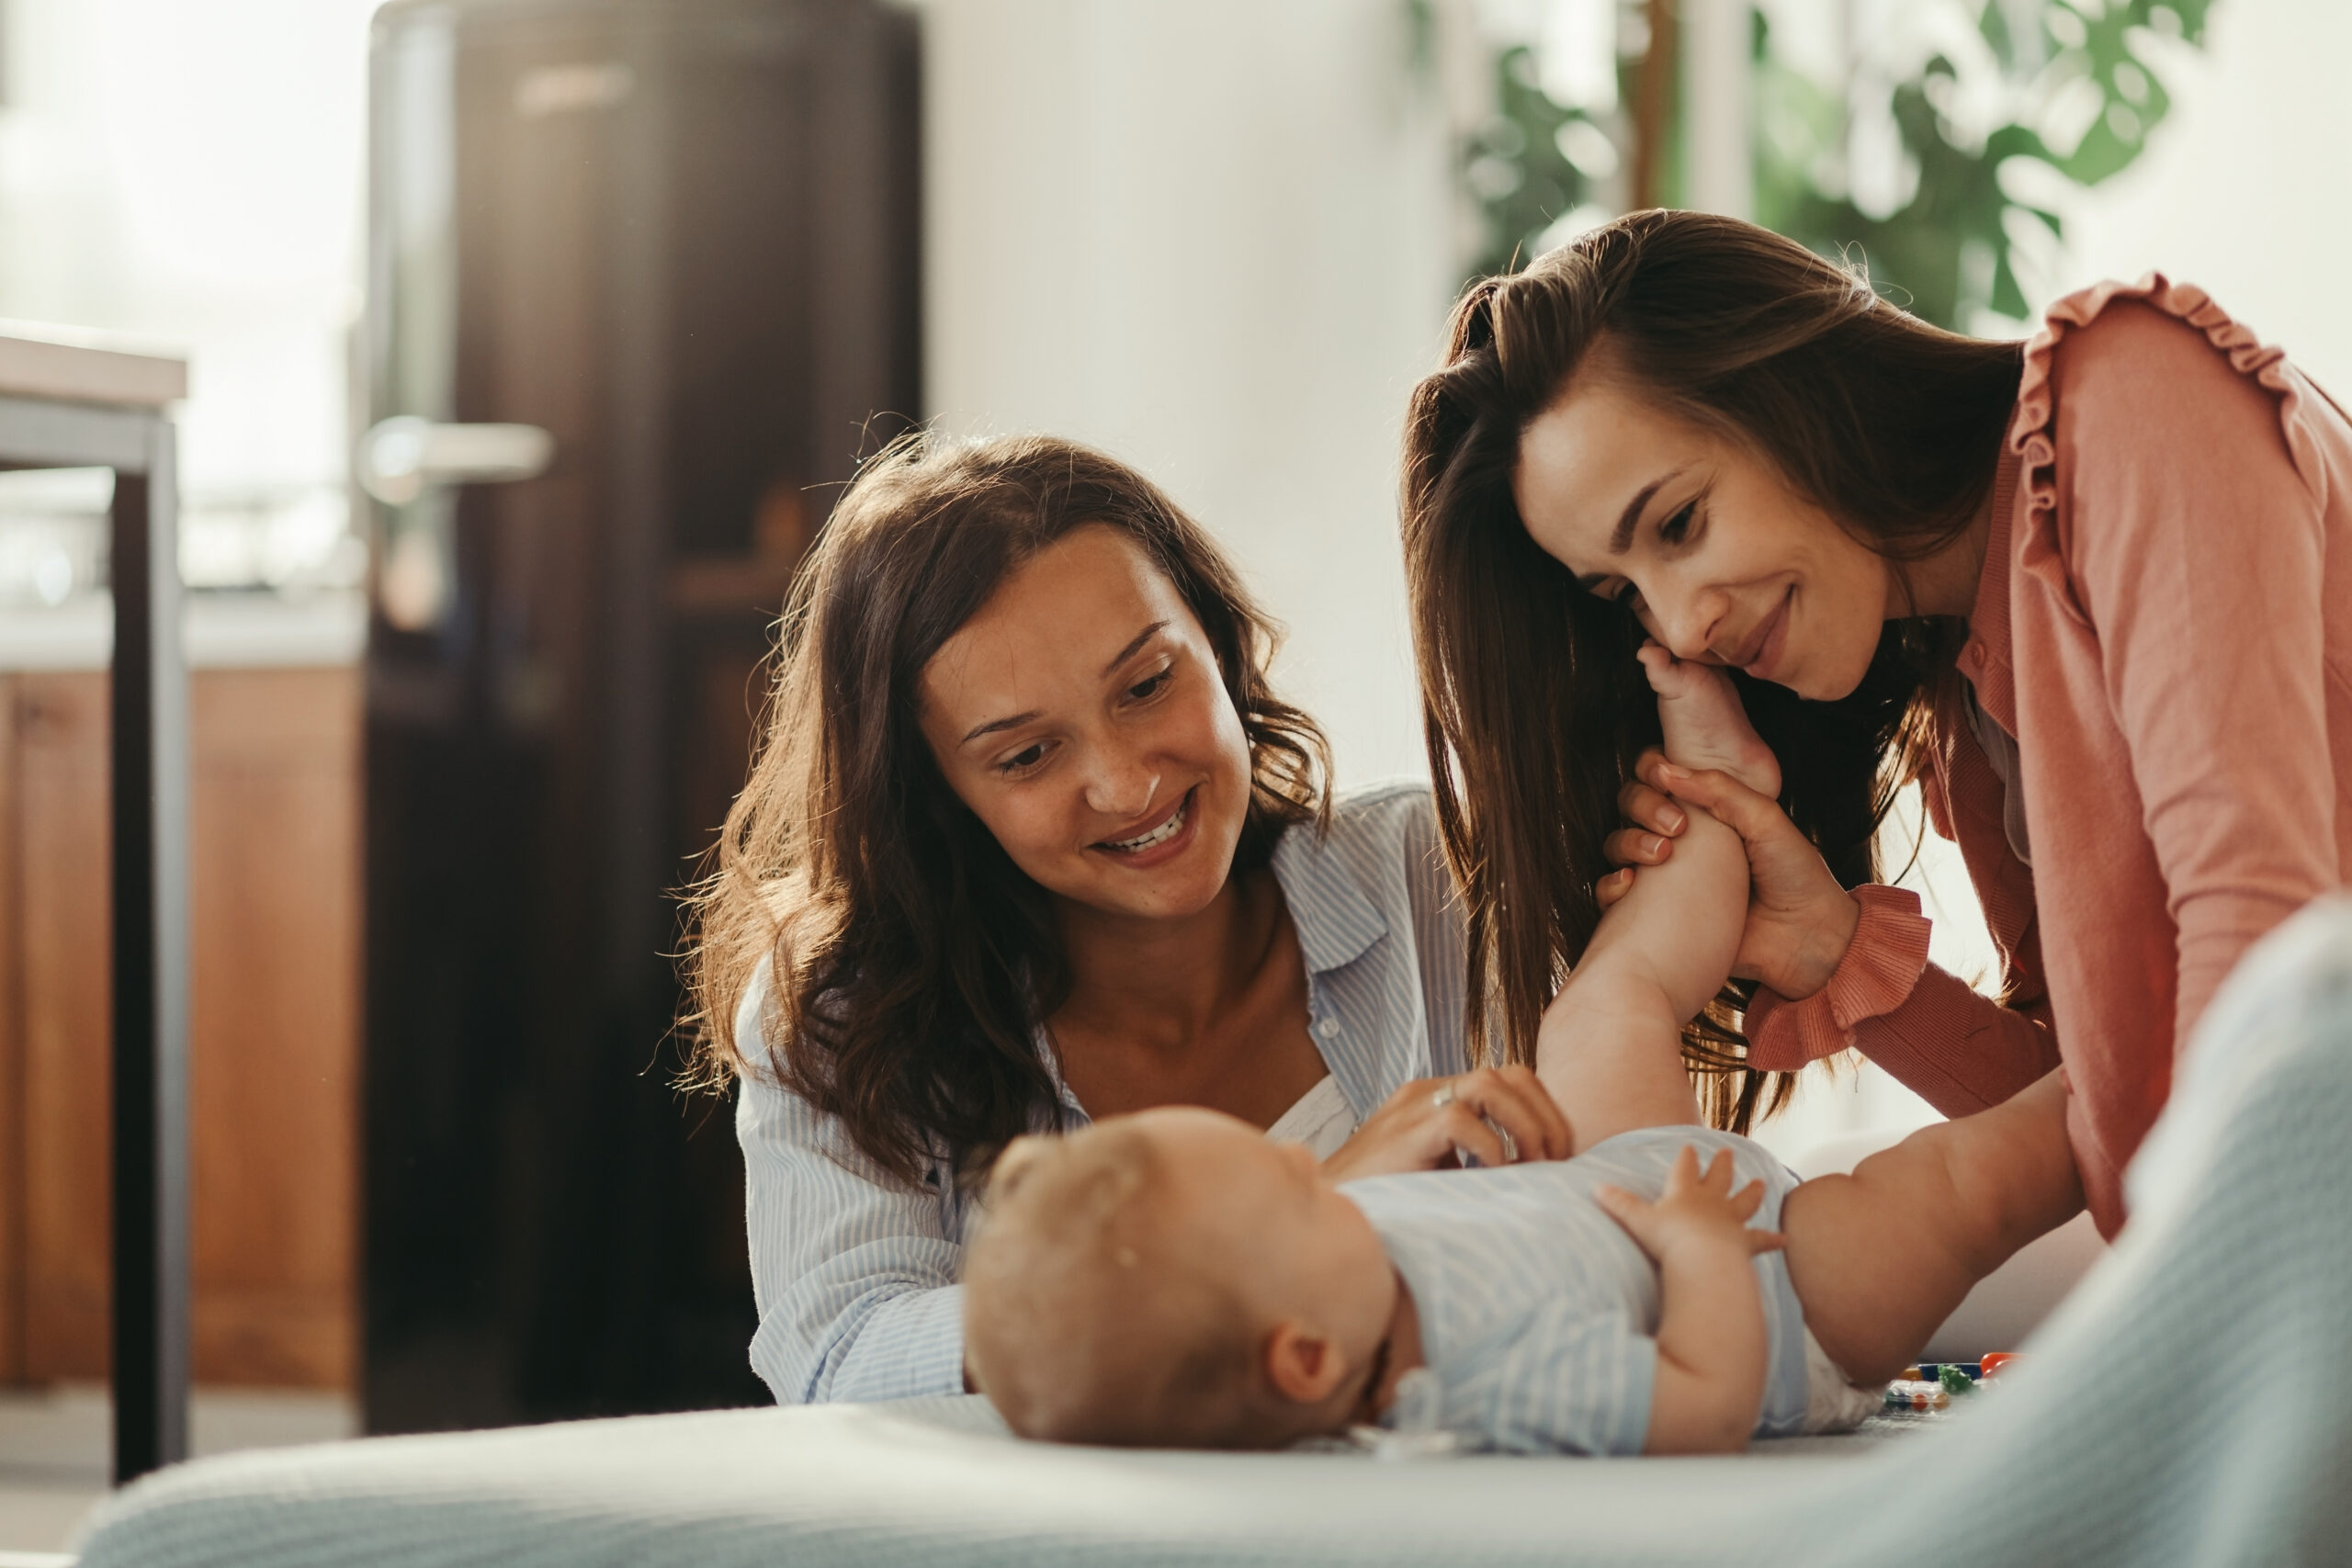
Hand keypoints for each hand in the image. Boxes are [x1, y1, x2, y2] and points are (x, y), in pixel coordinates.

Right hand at [1321, 1067, 1573, 1180]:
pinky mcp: (1405, 1131)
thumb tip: (1535, 1179)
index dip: (1543, 1111)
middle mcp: (1428, 1092)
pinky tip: (1493, 1177)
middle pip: (1509, 1073)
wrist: (1329, 1210)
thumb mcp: (1440, 1174)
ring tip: (1531, 1165)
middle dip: (1545, 1115)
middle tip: (1556, 1161)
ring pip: (1489, 1082)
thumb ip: (1476, 1164)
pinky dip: (1490, 1148)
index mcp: (1438, 1098)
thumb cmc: (1385, 1201)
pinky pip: (1460, 1119)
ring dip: (1524, 1125)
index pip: (1509, 1080)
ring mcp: (1414, 1107)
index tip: (1558, 1155)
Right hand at [1595, 1145, 1784, 1265]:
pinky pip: (1761, 1240)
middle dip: (1721, 1164)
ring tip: (1761, 1182)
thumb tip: (1595, 1187)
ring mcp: (1731, 1221)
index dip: (1686, 1157)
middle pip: (1718, 1178)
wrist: (1701, 1260)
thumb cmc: (1668, 1240)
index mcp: (1684, 1193)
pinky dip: (1773, 1239)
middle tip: (1728, 1151)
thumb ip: (1619, 1204)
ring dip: (1751, 1192)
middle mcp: (1711, 1202)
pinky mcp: (1745, 1243)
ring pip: (1744, 1201)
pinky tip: (1785, 1238)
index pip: (1685, 1168)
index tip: (1690, 1145)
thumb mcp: (1637, 1220)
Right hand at [1597, 749, 1861, 1000]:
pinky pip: (1613, 896)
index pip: (1660, 776)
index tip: (1661, 776)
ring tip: (1660, 856)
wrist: (1807, 941)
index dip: (1650, 769)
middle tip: (1675, 826)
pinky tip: (1631, 885)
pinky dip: (1611, 887)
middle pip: (1631, 804)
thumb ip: (1722, 789)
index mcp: (1707, 810)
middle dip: (1642, 805)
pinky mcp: (1656, 914)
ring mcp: (1666, 876)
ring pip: (1618, 845)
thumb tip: (1667, 770)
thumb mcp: (1767, 820)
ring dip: (1627, 841)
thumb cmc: (1795, 876)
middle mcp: (1681, 838)